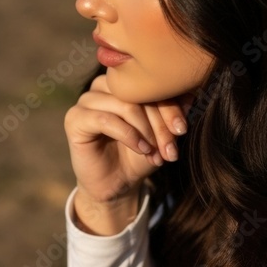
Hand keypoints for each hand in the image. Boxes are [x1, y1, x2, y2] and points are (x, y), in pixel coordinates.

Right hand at [64, 75, 192, 234]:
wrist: (117, 184)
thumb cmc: (140, 154)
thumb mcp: (162, 133)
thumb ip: (173, 112)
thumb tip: (192, 96)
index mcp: (123, 82)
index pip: (150, 84)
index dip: (170, 106)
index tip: (182, 130)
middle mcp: (103, 85)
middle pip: (138, 93)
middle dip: (160, 122)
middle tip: (171, 148)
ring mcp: (86, 100)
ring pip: (125, 104)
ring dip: (146, 130)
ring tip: (156, 152)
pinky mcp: (74, 119)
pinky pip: (105, 119)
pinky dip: (128, 135)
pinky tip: (141, 149)